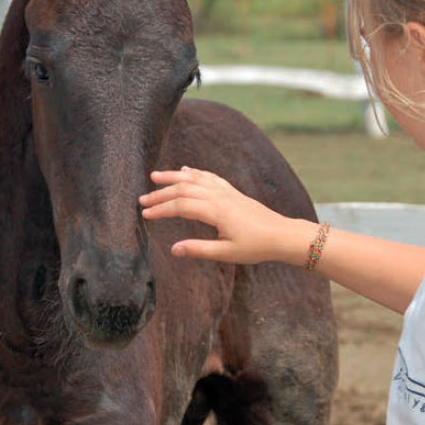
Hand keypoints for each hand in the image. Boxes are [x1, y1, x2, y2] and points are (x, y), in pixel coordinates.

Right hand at [139, 166, 314, 264]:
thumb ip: (199, 249)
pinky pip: (209, 177)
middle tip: (142, 199)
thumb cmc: (256, 247)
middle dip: (161, 193)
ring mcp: (226, 192)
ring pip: (195, 179)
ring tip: (155, 176)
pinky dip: (195, 172)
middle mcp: (219, 197)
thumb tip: (174, 249)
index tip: (145, 215)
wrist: (282, 235)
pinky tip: (185, 170)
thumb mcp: (226, 254)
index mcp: (216, 212)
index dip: (161, 209)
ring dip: (173, 177)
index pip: (181, 206)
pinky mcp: (232, 192)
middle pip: (184, 189)